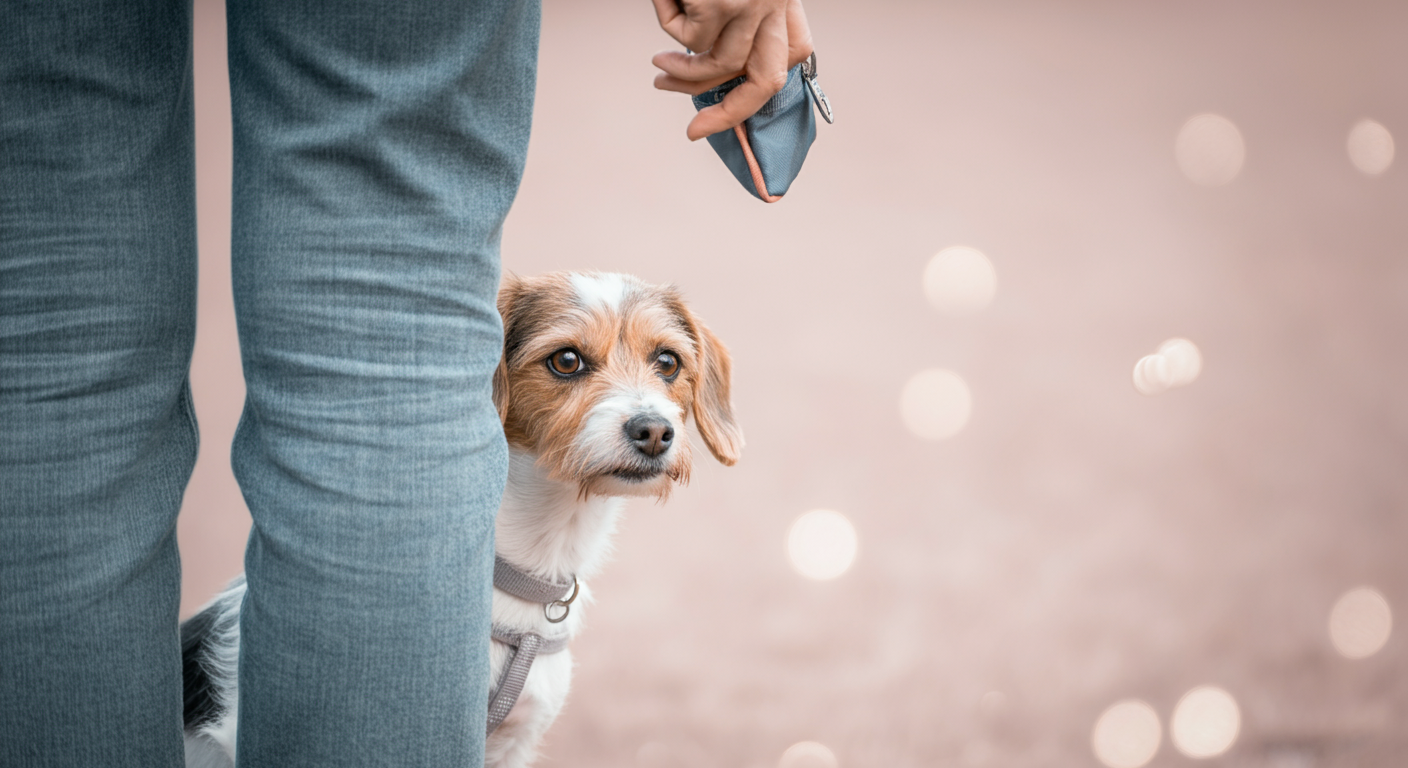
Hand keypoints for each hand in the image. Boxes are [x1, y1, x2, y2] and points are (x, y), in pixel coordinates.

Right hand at [651, 0, 813, 140]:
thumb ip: (735, 18)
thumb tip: (712, 65)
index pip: (793, 54)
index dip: (763, 87)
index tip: (731, 104)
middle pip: (768, 78)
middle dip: (731, 113)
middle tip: (697, 130)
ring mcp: (754, 1)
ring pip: (723, 64)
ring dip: (685, 72)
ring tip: (659, 64)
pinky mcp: (723, 1)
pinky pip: (690, 37)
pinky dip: (669, 23)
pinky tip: (664, 2)